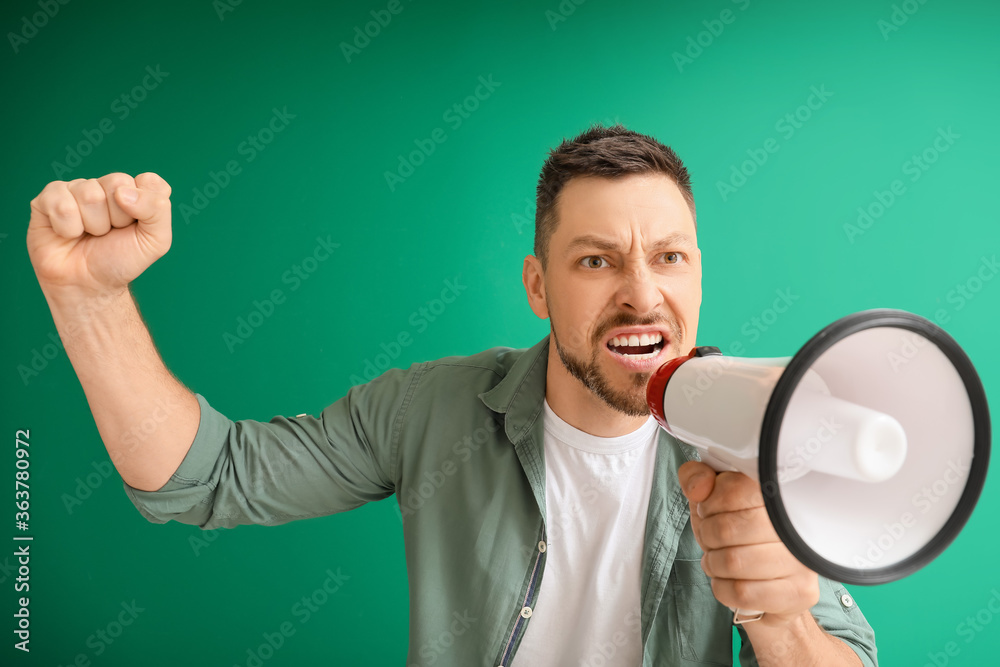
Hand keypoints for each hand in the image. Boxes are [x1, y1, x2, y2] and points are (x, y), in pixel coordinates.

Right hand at [26, 172, 172, 297]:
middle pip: (117, 183)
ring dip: (93, 225)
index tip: (136, 226)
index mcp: (135, 192)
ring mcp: (76, 190)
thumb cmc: (120, 261)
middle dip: (118, 218)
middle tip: (110, 234)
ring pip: (89, 194)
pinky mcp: (48, 199)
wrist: (88, 286)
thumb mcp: (155, 241)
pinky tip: (68, 235)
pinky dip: (68, 228)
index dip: (145, 207)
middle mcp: (106, 187)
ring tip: (90, 236)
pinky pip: (61, 203)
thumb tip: (123, 191)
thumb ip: (157, 209)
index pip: (149, 181)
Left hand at [678, 460, 819, 627]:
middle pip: (727, 529)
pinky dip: (723, 588)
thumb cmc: (738, 530)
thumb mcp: (712, 496)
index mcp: (778, 490)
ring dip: (714, 564)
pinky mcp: (800, 592)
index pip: (732, 490)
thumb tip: (698, 488)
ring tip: (720, 561)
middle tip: (714, 540)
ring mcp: (804, 559)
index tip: (712, 511)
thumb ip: (696, 477)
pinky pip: (742, 593)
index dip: (709, 504)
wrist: (767, 577)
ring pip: (733, 562)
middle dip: (708, 536)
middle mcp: (798, 523)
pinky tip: (731, 581)